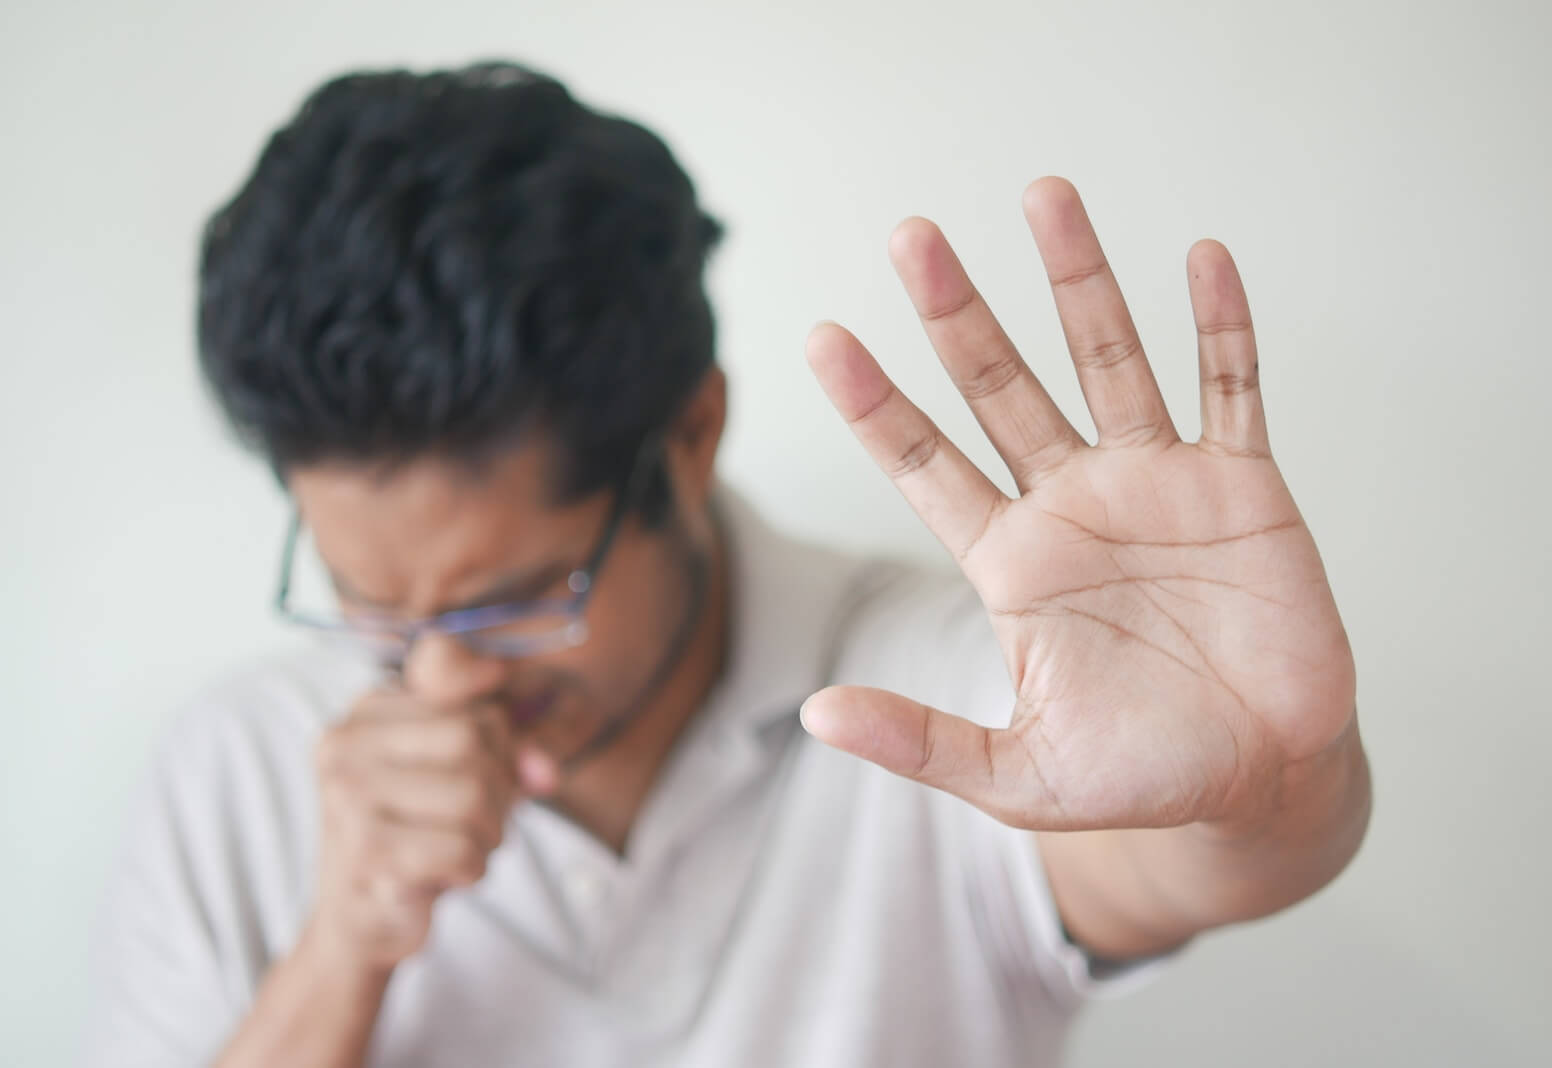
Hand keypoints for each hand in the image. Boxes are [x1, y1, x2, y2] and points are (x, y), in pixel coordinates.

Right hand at [304, 690, 558, 971]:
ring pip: (473, 794)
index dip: (501, 747)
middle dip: (497, 791)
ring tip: (459, 848)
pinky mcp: (364, 850)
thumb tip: (545, 770)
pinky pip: (462, 847)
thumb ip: (509, 750)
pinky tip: (444, 874)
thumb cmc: (418, 836)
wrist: (362, 921)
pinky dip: (472, 867)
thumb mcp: (463, 774)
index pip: (473, 703)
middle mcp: (346, 743)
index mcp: (367, 711)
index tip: (486, 776)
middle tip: (475, 823)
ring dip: (487, 834)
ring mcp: (348, 795)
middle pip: (473, 739)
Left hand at [802, 177, 1356, 834]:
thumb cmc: (1137, 777)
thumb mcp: (1017, 775)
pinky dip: (1222, 327)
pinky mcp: (1242, 487)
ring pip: (1109, 359)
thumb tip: (814, 715)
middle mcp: (1072, 503)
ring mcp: (1157, 484)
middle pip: (1001, 386)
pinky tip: (1202, 260)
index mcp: (1011, 560)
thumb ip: (921, 739)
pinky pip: (1232, 388)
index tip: (822, 337)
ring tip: (1044, 196)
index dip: (875, 404)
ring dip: (1079, 281)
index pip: (925, 463)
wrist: (1260, 780)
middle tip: (911, 237)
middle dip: (957, 313)